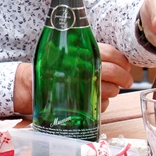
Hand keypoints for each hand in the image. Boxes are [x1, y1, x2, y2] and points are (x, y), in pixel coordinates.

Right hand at [15, 45, 133, 114]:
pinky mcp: (80, 103)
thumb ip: (88, 54)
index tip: (125, 65)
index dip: (121, 60)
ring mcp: (80, 85)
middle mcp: (80, 67)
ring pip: (111, 90)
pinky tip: (93, 97)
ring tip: (108, 88)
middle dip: (125, 78)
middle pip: (113, 71)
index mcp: (78, 52)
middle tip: (127, 81)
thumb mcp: (67, 55)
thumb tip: (117, 60)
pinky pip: (102, 104)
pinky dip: (102, 102)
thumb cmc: (51, 69)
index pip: (109, 52)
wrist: (28, 86)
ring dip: (114, 90)